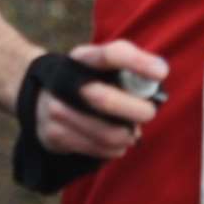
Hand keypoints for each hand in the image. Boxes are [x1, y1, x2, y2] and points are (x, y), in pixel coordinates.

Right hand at [37, 40, 167, 160]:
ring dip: (128, 135)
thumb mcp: (104, 64)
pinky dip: (115, 149)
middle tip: (149, 113)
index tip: (161, 73)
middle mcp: (66, 81)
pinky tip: (117, 142)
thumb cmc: (90, 79)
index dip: (138, 63)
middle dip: (137, 111)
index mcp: (84, 57)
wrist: (42, 97)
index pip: (112, 54)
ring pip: (108, 133)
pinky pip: (98, 150)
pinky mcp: (54, 135)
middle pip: (106, 100)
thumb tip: (158, 80)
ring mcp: (57, 109)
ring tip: (132, 132)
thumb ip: (131, 67)